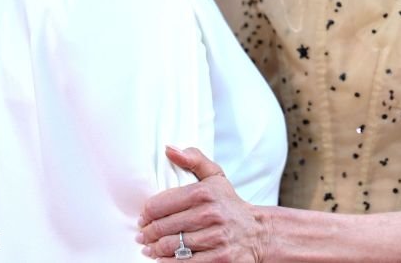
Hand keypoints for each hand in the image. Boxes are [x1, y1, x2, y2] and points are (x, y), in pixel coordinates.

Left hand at [139, 146, 269, 261]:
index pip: (159, 204)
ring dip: (154, 249)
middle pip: (162, 227)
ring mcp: (215, 238)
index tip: (143, 218)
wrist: (258, 232)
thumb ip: (193, 159)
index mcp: (204, 192)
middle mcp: (210, 214)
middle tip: (143, 235)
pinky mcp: (219, 259)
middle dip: (147, 233)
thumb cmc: (229, 204)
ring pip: (171, 247)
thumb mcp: (215, 177)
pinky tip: (161, 259)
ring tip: (149, 248)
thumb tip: (168, 149)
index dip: (146, 213)